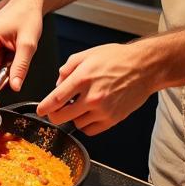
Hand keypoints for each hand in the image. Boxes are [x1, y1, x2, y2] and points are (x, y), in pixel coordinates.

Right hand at [0, 0, 43, 92]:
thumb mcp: (28, 44)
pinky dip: (6, 61)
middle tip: (18, 75)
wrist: (30, 0)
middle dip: (2, 75)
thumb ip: (20, 67)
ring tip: (19, 54)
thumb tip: (15, 87)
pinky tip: (15, 52)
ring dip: (5, 67)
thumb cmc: (27, 15)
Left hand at [35, 42, 152, 134]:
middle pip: (62, 116)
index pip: (56, 99)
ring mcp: (103, 110)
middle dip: (54, 115)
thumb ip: (68, 68)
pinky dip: (86, 125)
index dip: (45, 107)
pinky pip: (91, 130)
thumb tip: (58, 83)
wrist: (143, 67)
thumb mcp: (87, 55)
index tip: (41, 110)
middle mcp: (92, 96)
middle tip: (54, 111)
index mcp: (83, 78)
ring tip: (79, 106)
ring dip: (73, 118)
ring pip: (76, 124)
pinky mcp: (113, 119)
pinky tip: (88, 114)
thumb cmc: (117, 58)